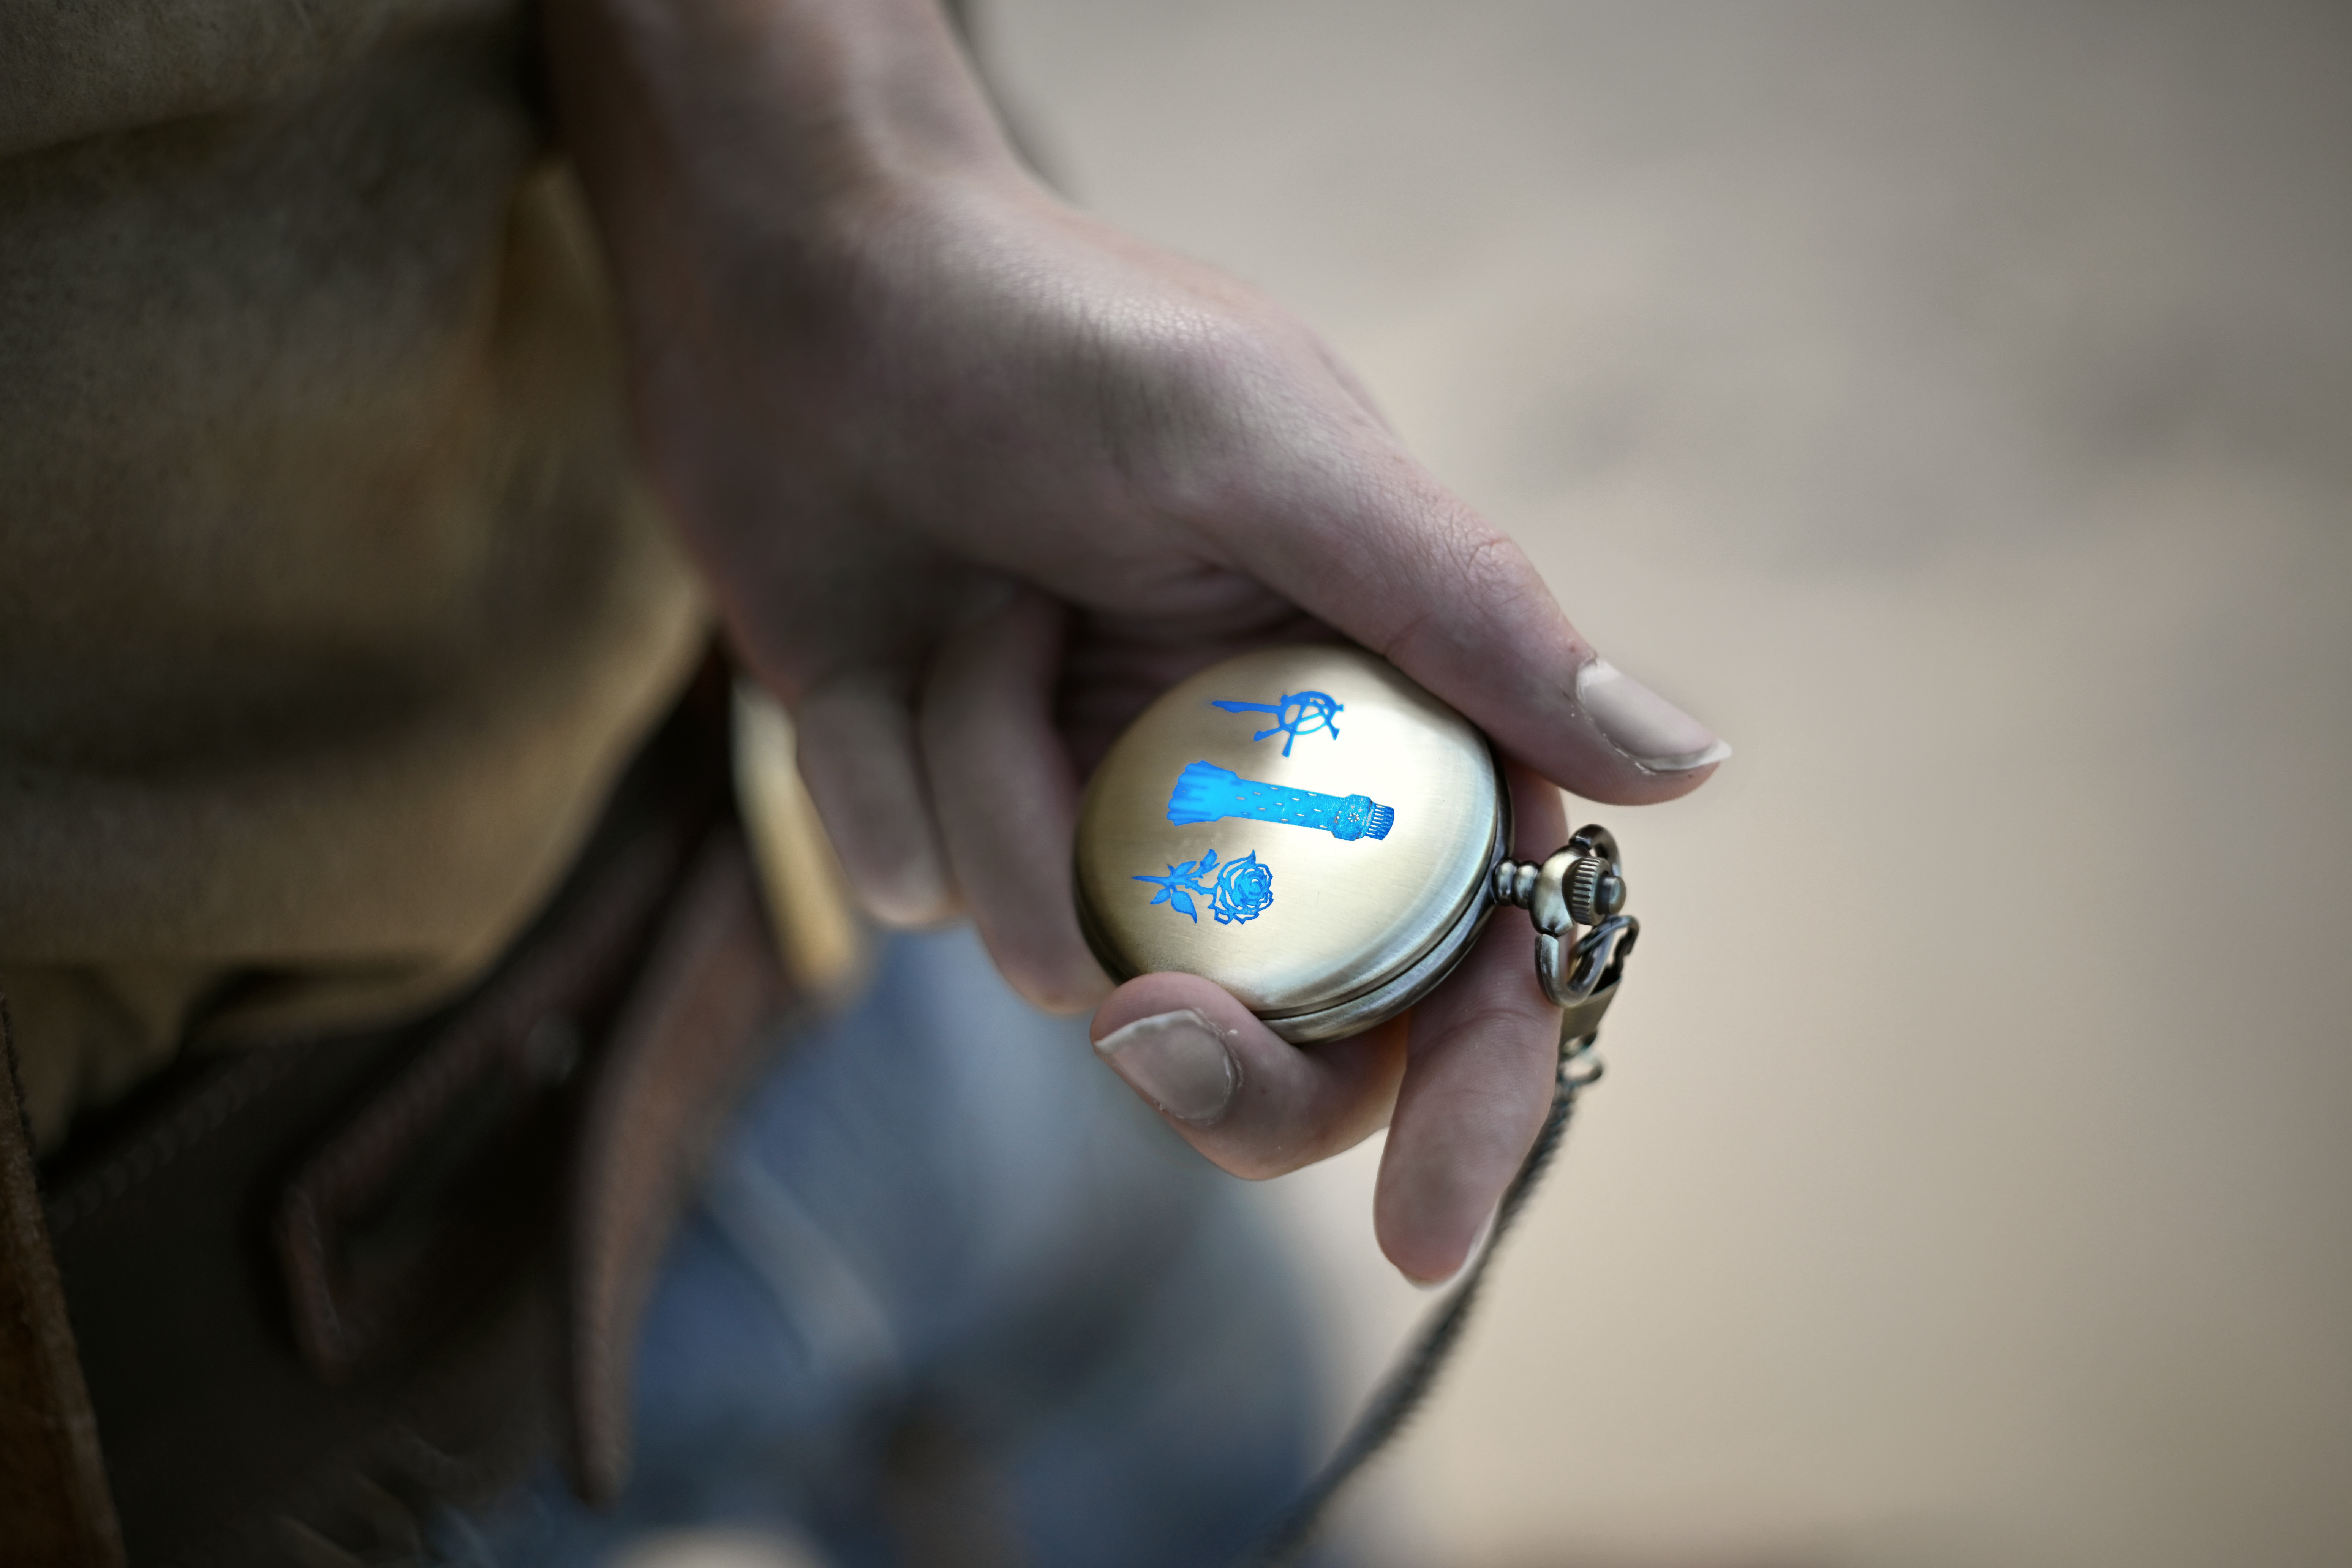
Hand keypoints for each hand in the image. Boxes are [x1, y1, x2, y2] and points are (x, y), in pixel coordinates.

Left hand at [548, 0, 1726, 1280]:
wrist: (799, 285)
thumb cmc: (1056, 336)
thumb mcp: (1277, 454)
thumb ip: (1470, 620)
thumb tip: (1687, 769)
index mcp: (1367, 697)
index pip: (1472, 942)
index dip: (1474, 1097)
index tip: (1422, 1234)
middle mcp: (1241, 771)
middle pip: (1291, 1028)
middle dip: (1224, 1054)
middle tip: (1146, 1024)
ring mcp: (1088, 799)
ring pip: (1074, 967)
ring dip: (1005, 812)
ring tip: (969, 633)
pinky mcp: (941, 801)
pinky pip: (917, 886)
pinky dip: (885, 772)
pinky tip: (873, 653)